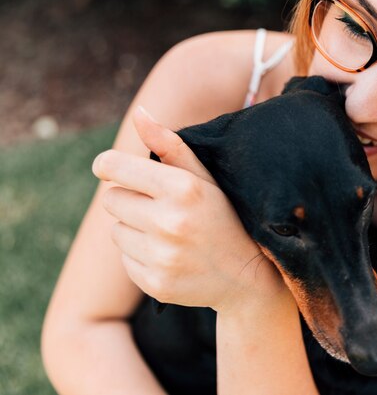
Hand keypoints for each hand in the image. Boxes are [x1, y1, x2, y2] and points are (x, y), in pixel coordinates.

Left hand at [92, 106, 285, 312]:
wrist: (249, 276)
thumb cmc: (224, 216)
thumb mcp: (205, 178)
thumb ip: (170, 145)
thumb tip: (139, 113)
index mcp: (182, 188)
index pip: (114, 167)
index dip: (107, 165)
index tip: (107, 168)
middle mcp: (170, 222)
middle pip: (111, 199)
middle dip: (130, 199)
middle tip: (161, 208)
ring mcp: (162, 256)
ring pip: (116, 231)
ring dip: (135, 229)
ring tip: (169, 234)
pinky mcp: (155, 283)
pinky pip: (125, 260)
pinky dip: (141, 256)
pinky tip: (170, 255)